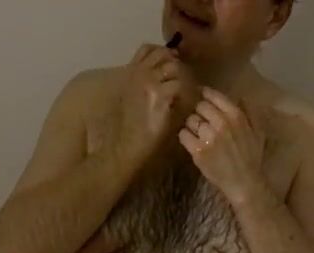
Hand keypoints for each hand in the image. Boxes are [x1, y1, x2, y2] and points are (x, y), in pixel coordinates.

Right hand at [114, 44, 186, 164]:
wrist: (127, 142)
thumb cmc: (130, 125)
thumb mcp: (132, 97)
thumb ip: (144, 83)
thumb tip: (162, 75)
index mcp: (130, 72)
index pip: (148, 49)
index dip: (163, 53)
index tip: (172, 63)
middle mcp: (139, 73)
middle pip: (163, 54)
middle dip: (175, 63)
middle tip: (182, 78)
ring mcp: (149, 82)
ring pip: (174, 67)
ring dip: (183, 78)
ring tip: (186, 92)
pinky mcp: (160, 95)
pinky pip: (180, 85)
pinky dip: (186, 92)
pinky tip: (186, 103)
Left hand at [179, 87, 265, 204]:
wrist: (244, 182)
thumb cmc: (252, 158)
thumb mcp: (257, 131)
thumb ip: (249, 112)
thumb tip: (239, 97)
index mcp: (236, 116)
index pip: (213, 96)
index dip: (205, 95)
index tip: (202, 96)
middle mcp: (221, 123)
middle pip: (200, 106)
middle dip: (199, 112)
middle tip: (202, 121)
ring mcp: (208, 137)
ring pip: (190, 120)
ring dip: (192, 125)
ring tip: (197, 134)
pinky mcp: (197, 150)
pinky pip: (183, 134)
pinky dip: (185, 137)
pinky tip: (191, 142)